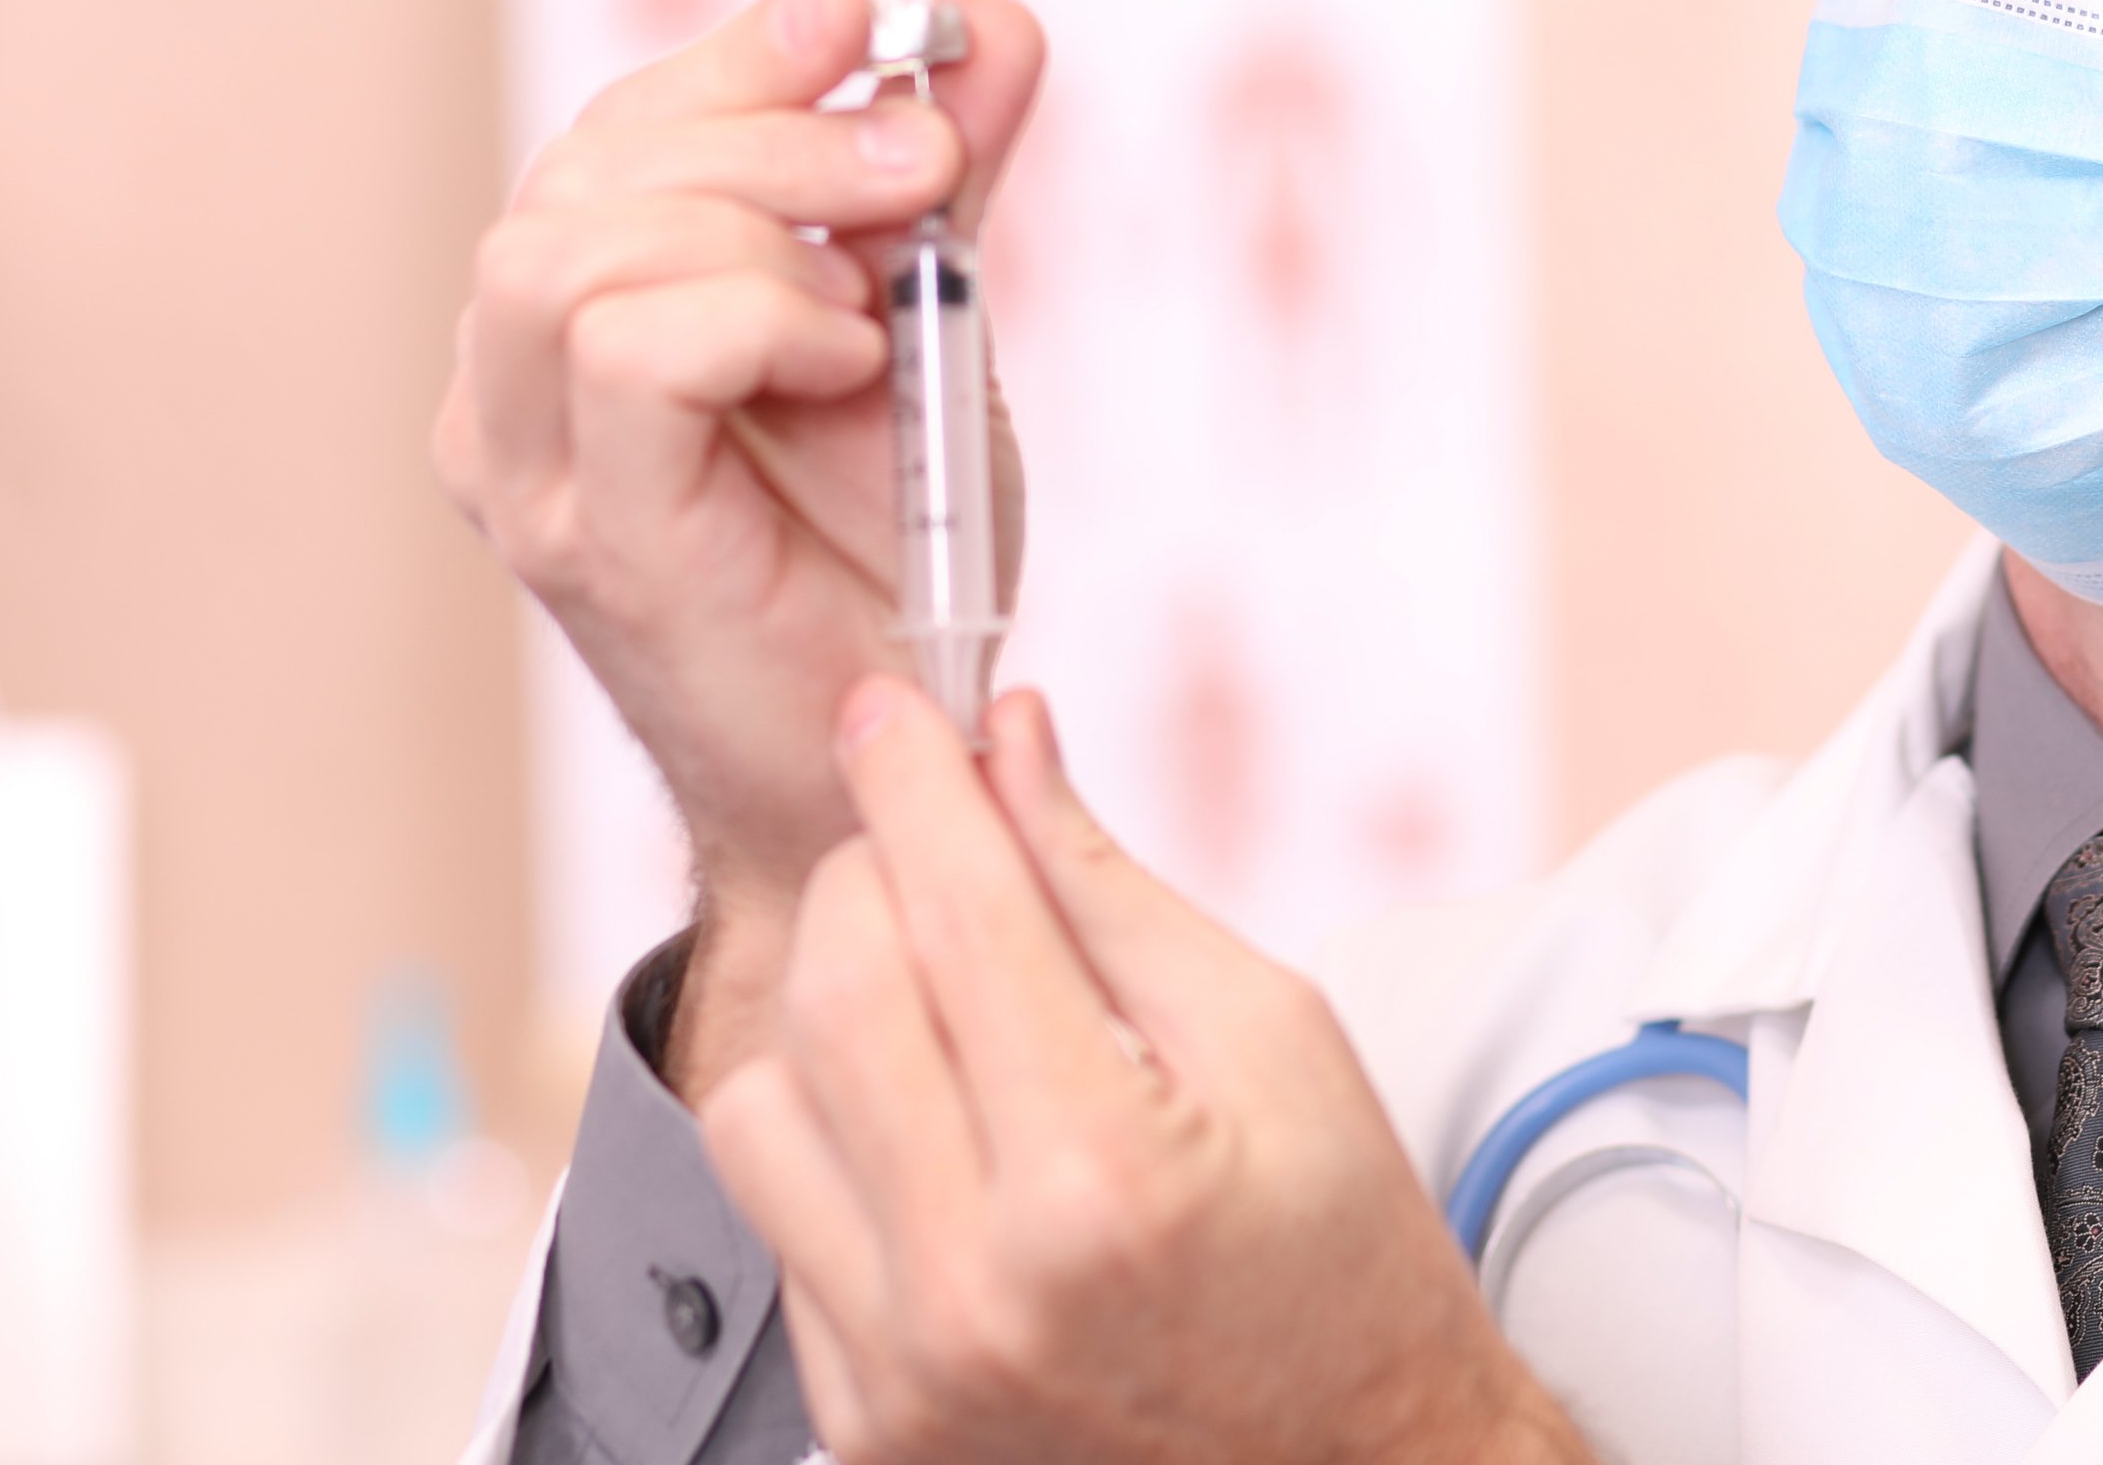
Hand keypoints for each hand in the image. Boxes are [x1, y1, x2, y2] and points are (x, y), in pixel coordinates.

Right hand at [431, 0, 1045, 1089]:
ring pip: (569, 248)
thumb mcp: (933, 335)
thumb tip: (993, 29)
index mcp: (572, 326)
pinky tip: (845, 359)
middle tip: (925, 161)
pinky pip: (627, 352)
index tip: (865, 12)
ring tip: (875, 292)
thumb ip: (942, 188)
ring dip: (754, 222)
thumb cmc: (892, 567)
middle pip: (581, 171)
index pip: (609, 134)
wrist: (900, 763)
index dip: (733, 54)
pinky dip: (753, 315)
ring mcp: (535, 475)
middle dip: (769, 125)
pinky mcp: (596, 540)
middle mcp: (513, 395)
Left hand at [703, 681, 1593, 1464]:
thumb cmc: (1343, 1258)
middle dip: (868, 872)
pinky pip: (780, 1221)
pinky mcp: (866, 1423)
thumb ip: (1111, 887)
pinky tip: (941, 1130)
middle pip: (833, 994)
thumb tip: (1009, 747)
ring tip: (936, 1002)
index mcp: (1099, 1180)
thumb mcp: (1275, 1037)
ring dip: (832, 1012)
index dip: (913, 782)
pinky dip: (840, 1140)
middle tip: (929, 837)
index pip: (954, 917)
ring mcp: (904, 1375)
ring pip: (759, 1105)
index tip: (890, 709)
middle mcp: (976, 1290)